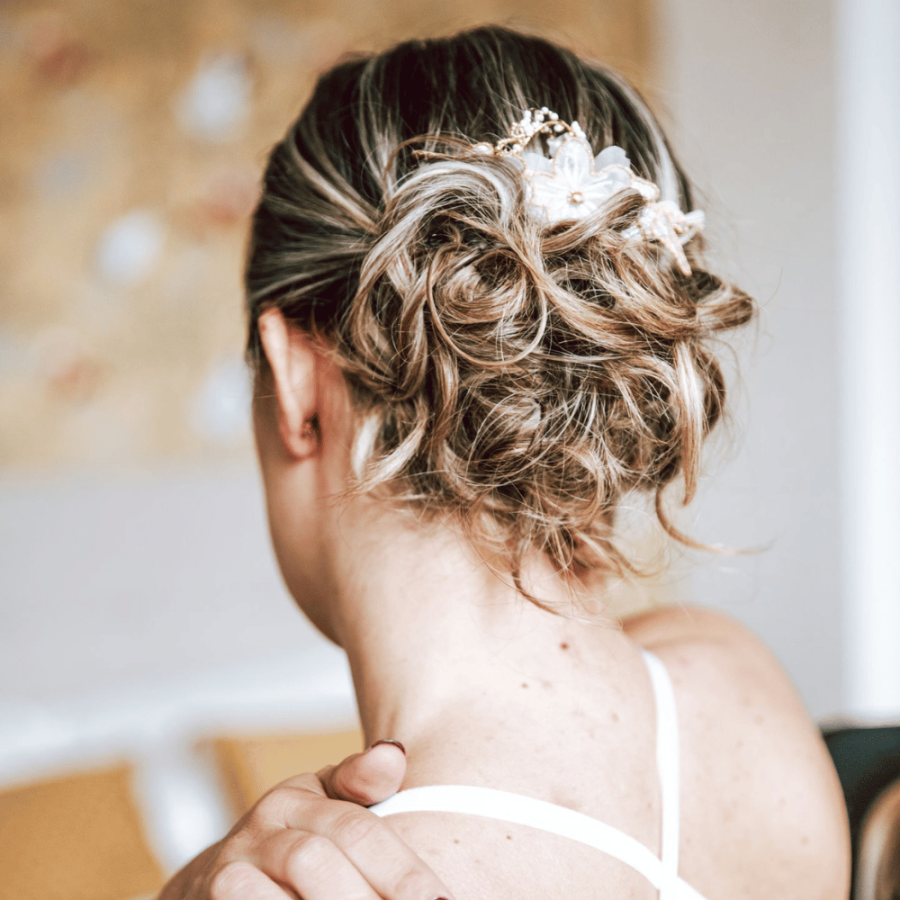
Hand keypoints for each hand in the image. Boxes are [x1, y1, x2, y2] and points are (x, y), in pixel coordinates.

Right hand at [157, 741, 450, 899]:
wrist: (214, 880)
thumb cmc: (294, 837)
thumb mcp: (327, 801)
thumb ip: (362, 781)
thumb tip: (394, 753)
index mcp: (294, 799)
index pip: (356, 830)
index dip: (402, 871)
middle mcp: (257, 834)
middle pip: (315, 863)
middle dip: (368, 898)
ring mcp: (228, 876)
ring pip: (284, 897)